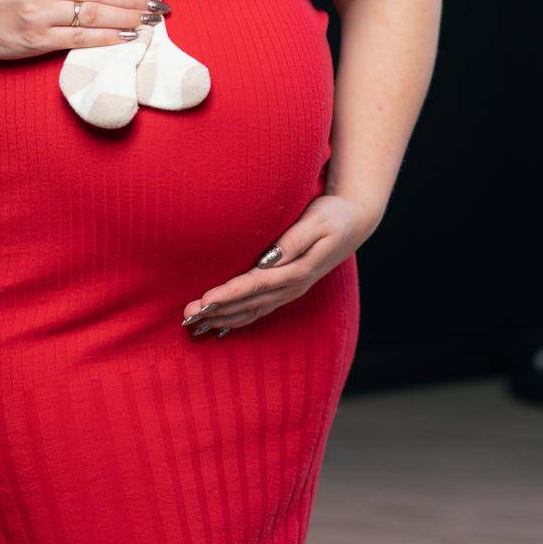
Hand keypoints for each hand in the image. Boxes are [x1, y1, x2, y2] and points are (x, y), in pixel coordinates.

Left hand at [181, 194, 381, 334]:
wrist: (356, 222)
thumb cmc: (334, 215)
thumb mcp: (318, 220)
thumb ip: (295, 240)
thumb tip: (270, 257)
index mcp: (297, 269)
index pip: (255, 285)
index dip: (228, 294)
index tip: (203, 301)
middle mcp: (292, 286)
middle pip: (248, 303)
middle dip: (216, 312)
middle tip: (186, 319)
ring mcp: (290, 291)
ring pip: (251, 311)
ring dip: (223, 320)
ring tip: (194, 327)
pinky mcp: (287, 290)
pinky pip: (259, 311)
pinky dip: (238, 321)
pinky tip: (219, 328)